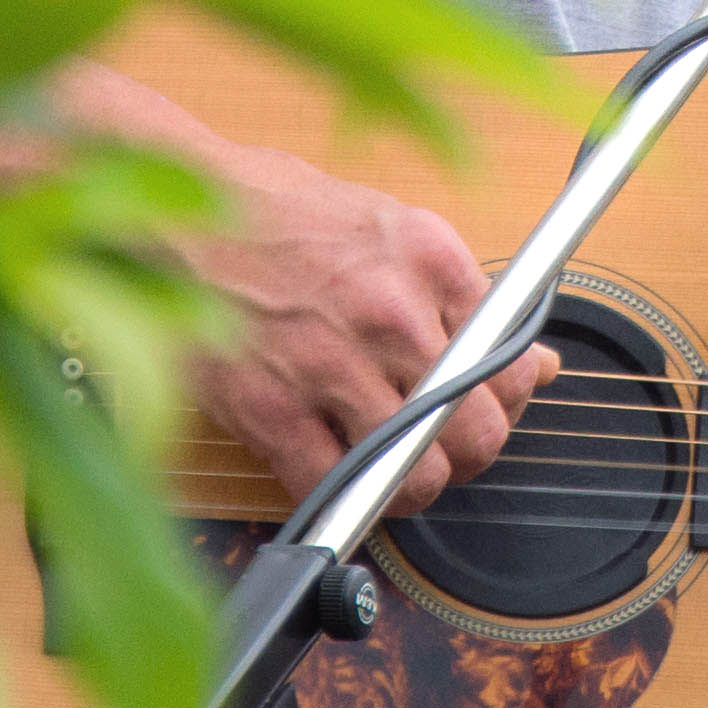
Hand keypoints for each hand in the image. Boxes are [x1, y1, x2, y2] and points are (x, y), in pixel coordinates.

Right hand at [181, 136, 561, 518]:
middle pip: (478, 428)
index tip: (488, 405)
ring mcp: (331, 362)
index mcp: (428, 256)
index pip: (512, 358)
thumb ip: (459, 297)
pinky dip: (346, 498)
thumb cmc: (267, 210)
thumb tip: (538, 359)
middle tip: (443, 448)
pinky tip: (341, 477)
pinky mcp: (270, 407)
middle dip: (468, 452)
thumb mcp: (383, 226)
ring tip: (393, 468)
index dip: (506, 399)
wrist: (168, 210)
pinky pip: (337, 486)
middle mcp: (391, 310)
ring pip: (416, 471)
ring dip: (411, 485)